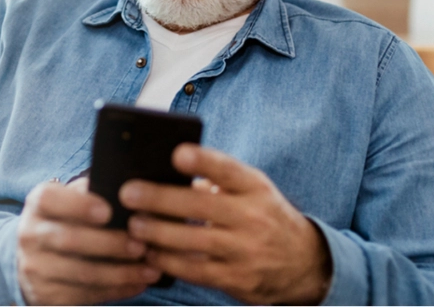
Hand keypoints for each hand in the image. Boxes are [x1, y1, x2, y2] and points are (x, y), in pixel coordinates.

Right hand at [15, 177, 161, 304]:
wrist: (33, 259)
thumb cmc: (64, 221)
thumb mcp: (69, 200)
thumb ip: (91, 192)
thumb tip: (130, 189)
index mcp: (37, 204)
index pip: (49, 199)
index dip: (78, 205)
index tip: (108, 211)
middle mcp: (30, 234)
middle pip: (69, 239)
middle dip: (109, 244)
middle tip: (141, 246)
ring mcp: (35, 267)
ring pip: (81, 272)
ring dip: (120, 273)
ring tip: (149, 270)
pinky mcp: (46, 293)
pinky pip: (85, 294)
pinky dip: (116, 290)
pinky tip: (138, 284)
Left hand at [121, 144, 331, 304]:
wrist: (304, 263)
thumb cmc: (263, 216)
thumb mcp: (251, 191)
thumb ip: (216, 182)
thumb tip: (164, 173)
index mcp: (255, 188)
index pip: (229, 170)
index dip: (203, 161)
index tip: (177, 153)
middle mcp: (254, 217)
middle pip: (202, 206)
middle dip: (160, 199)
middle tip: (129, 193)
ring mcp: (247, 250)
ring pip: (195, 241)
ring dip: (158, 234)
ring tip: (133, 226)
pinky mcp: (238, 279)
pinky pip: (197, 271)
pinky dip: (169, 263)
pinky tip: (149, 254)